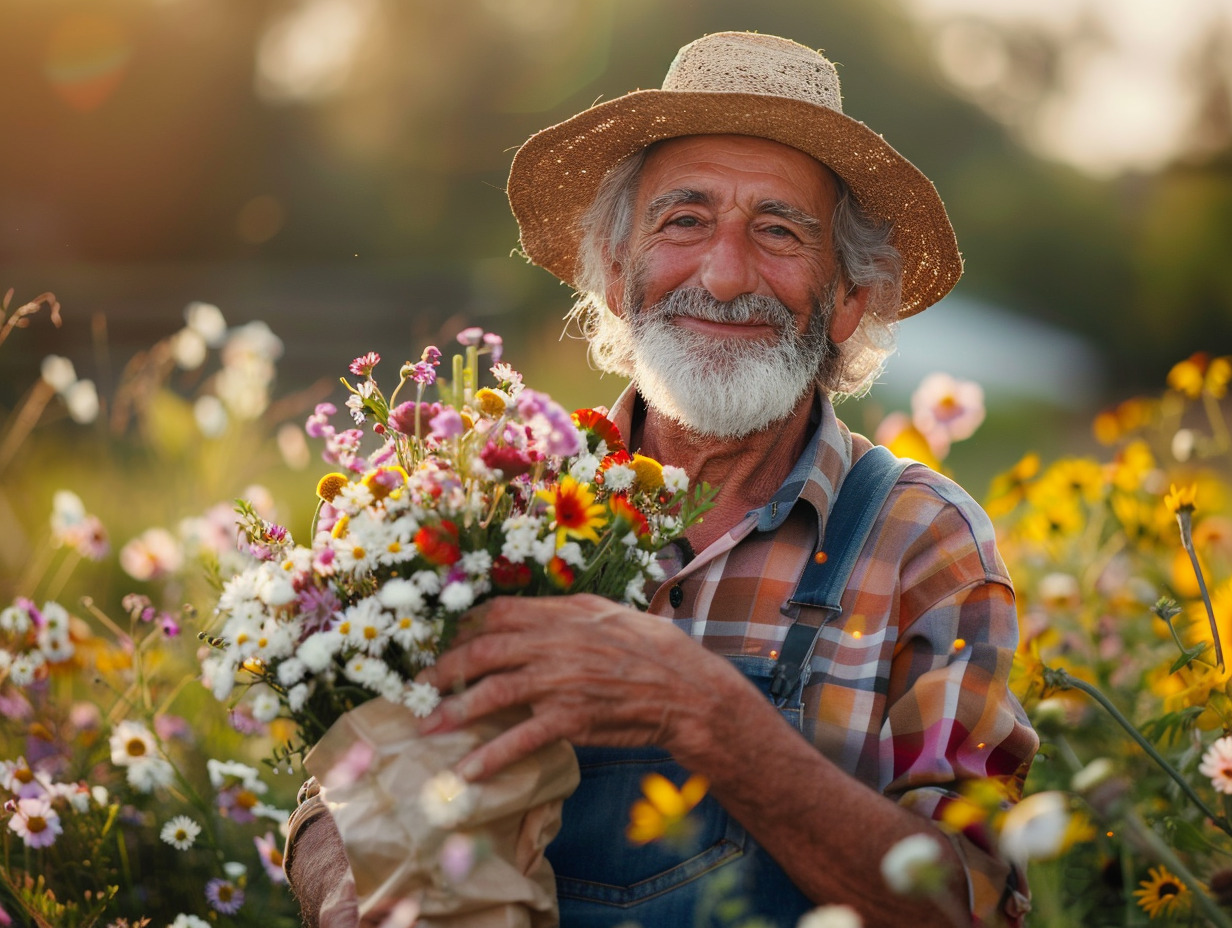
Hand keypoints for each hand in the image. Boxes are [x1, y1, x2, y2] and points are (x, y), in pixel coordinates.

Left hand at [416, 593, 749, 780]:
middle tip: (419, 686)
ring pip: (492, 693)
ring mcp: (559, 682)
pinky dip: (489, 757)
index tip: (442, 641)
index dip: (462, 628)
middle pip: (482, 652)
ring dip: (453, 711)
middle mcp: (553, 644)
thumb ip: (563, 611)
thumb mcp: (605, 612)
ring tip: (426, 726)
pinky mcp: (570, 720)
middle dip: (443, 669)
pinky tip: (466, 772)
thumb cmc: (649, 646)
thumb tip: (528, 612)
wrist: (685, 688)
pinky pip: (520, 739)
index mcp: (559, 614)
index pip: (496, 613)